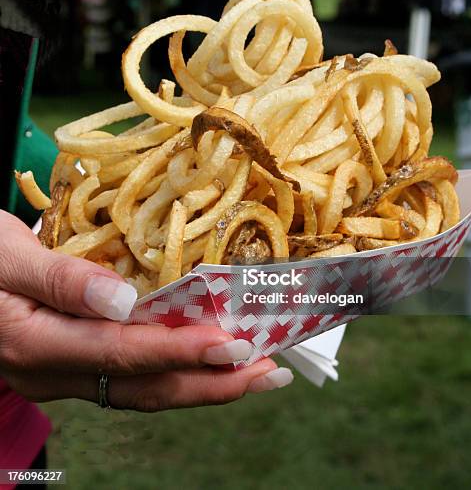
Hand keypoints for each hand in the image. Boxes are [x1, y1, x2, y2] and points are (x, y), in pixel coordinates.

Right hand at [0, 211, 292, 410]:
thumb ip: (60, 279)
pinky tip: (200, 362)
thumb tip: (123, 301)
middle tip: (269, 372)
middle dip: (211, 383)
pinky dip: (172, 372)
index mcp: (36, 342)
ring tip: (253, 373)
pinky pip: (128, 379)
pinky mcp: (68, 363)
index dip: (183, 351)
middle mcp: (52, 371)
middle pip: (143, 388)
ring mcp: (60, 374)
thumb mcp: (4, 253)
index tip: (236, 345)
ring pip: (140, 390)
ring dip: (200, 384)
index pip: (124, 353)